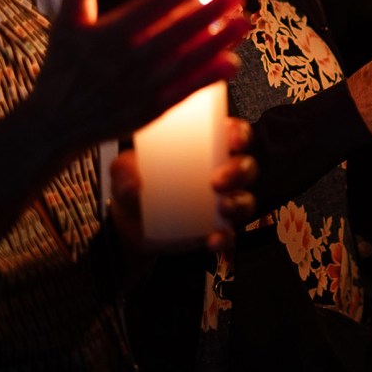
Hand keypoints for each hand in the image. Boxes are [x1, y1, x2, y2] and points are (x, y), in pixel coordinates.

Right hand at [26, 0, 251, 155]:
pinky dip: (207, 78)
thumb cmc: (63, 69)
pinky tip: (231, 63)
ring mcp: (139, 87)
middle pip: (175, 31)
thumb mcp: (64, 27)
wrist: (53, 124)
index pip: (150, 7)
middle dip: (209, 11)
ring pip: (185, 60)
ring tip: (243, 22)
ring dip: (217, 41)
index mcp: (107, 35)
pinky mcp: (148, 111)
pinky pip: (183, 91)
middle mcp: (125, 60)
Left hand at [111, 117, 258, 254]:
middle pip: (246, 166)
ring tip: (222, 208)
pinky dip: (225, 237)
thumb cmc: (136, 183)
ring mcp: (222, 202)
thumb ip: (126, 171)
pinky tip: (212, 239)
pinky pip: (230, 234)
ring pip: (246, 199)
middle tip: (217, 181)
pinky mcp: (217, 229)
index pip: (234, 133)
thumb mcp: (125, 170)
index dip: (240, 133)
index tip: (233, 140)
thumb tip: (136, 183)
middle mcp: (221, 172)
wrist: (129, 224)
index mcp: (206, 147)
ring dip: (238, 203)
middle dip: (239, 170)